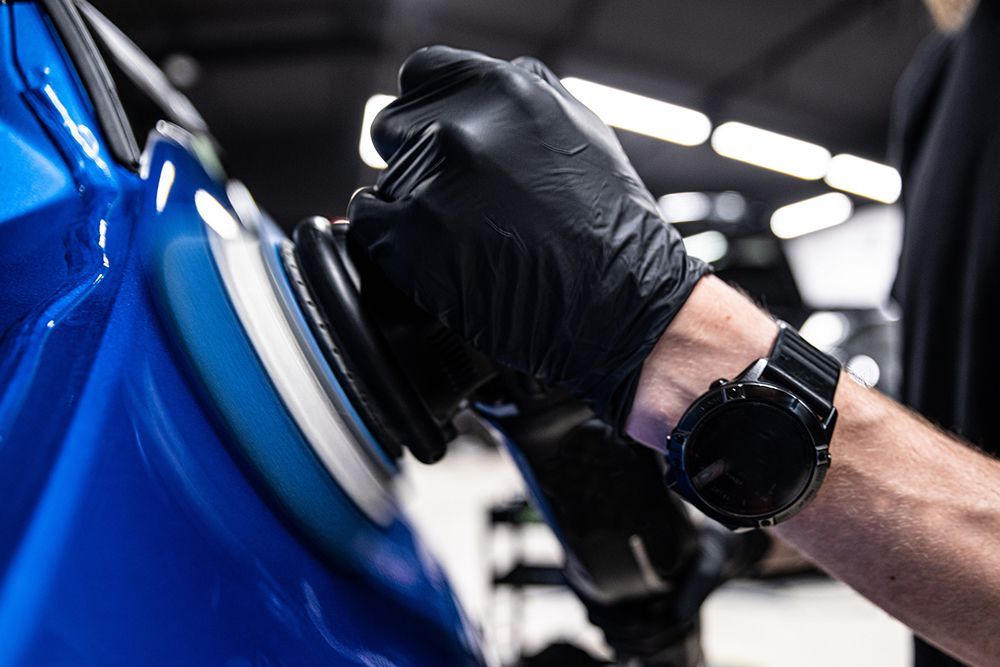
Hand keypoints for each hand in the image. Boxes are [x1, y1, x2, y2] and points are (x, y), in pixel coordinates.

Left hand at [348, 46, 706, 430]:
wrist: (622, 307)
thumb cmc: (610, 231)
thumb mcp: (580, 133)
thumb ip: (522, 100)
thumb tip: (479, 98)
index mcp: (505, 91)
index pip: (422, 76)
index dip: (426, 111)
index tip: (431, 136)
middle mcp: (464, 127)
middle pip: (394, 128)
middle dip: (415, 161)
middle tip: (454, 201)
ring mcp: (434, 182)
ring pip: (384, 183)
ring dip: (409, 209)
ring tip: (461, 239)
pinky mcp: (412, 237)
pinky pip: (368, 225)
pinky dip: (391, 243)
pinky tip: (433, 257)